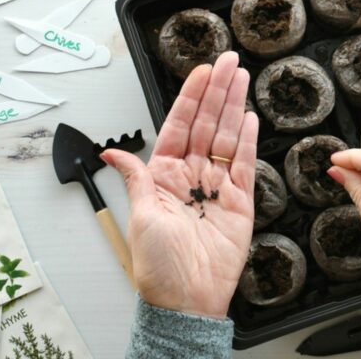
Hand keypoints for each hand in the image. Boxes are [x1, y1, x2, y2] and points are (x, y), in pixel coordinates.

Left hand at [101, 52, 258, 319]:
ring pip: (226, 136)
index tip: (201, 72)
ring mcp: (217, 186)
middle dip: (217, 91)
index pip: (178, 124)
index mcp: (163, 175)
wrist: (187, 297)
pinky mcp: (240, 200)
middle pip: (205, 123)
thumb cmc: (159, 265)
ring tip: (241, 77)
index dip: (190, 97)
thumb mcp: (140, 215)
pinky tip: (250, 116)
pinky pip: (243, 163)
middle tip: (229, 61)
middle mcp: (190, 175)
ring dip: (234, 106)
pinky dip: (247, 139)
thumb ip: (135, 177)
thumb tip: (110, 154)